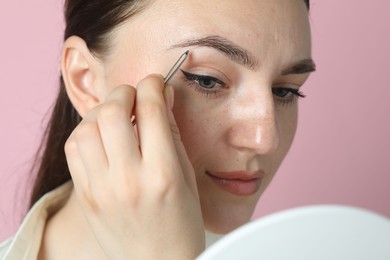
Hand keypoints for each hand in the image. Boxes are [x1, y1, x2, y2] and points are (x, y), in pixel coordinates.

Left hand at [65, 74, 204, 258]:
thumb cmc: (181, 223)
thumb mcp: (187, 176)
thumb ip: (171, 133)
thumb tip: (162, 96)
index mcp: (163, 174)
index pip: (151, 110)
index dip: (153, 85)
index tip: (156, 82)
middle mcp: (128, 179)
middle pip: (113, 112)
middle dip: (125, 92)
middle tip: (134, 96)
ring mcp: (101, 188)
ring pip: (87, 127)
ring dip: (102, 111)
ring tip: (117, 116)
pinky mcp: (85, 196)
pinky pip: (74, 148)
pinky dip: (86, 131)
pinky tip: (102, 136)